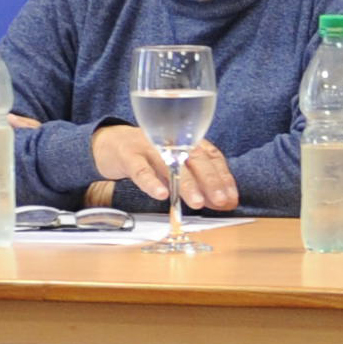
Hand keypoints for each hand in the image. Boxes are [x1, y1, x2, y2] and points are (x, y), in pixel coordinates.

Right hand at [92, 123, 235, 213]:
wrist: (110, 142)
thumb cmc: (150, 156)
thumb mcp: (176, 165)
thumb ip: (198, 182)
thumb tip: (222, 203)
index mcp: (186, 141)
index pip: (211, 156)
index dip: (224, 176)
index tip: (232, 196)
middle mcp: (172, 140)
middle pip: (196, 159)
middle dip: (211, 181)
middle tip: (221, 200)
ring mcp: (149, 145)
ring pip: (171, 165)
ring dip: (186, 184)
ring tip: (198, 202)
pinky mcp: (128, 154)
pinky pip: (140, 169)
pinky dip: (150, 182)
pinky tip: (160, 194)